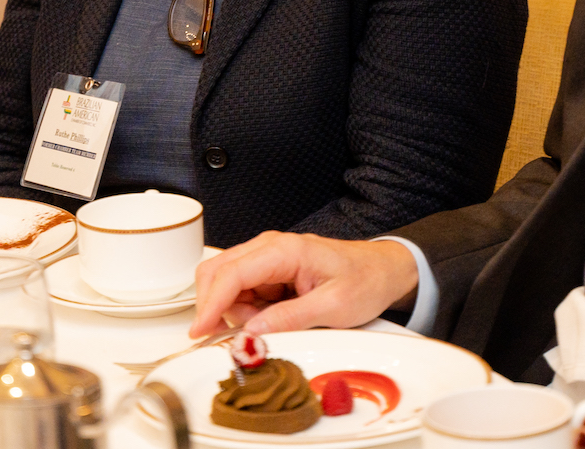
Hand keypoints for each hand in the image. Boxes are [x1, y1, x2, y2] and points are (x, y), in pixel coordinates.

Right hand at [189, 233, 419, 337]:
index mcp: (283, 250)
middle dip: (219, 308)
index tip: (200, 331)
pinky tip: (272, 319)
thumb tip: (253, 332)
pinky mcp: (269, 272)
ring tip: (275, 324)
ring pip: (226, 286)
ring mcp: (267, 259)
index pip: (231, 273)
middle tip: (242, 335)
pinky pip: (242, 293)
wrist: (383, 270)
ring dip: (237, 313)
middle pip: (217, 274)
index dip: (210, 304)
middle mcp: (268, 248)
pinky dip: (247, 312)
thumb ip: (291, 319)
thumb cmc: (364, 280)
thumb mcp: (334, 307)